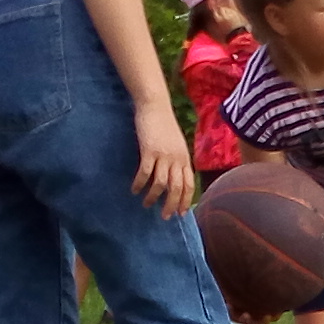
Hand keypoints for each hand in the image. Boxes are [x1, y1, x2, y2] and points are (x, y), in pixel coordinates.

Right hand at [131, 103, 196, 217]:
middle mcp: (177, 159)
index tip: (180, 213)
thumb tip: (173, 177)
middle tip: (165, 217)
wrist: (155, 106)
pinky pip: (145, 173)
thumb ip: (177, 160)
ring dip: (153, 197)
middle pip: (177, 188)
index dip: (185, 201)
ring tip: (146, 204)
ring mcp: (163, 155)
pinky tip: (134, 190)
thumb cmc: (164, 125)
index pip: (189, 185)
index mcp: (185, 158)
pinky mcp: (149, 150)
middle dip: (171, 205)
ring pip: (161, 184)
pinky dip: (139, 184)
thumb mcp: (176, 144)